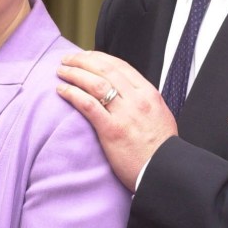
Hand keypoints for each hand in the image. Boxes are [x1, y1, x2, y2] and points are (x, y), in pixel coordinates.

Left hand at [57, 51, 176, 190]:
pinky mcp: (112, 131)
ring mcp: (125, 114)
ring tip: (61, 71)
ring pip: (95, 83)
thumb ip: (144, 101)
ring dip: (75, 73)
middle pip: (105, 69)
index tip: (86, 56)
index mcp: (149, 93)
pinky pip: (88, 105)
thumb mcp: (160, 115)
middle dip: (83, 60)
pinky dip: (73, 94)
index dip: (99, 57)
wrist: (166, 171)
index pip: (121, 66)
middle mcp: (137, 99)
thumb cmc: (161, 149)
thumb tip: (127, 93)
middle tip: (67, 58)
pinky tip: (62, 91)